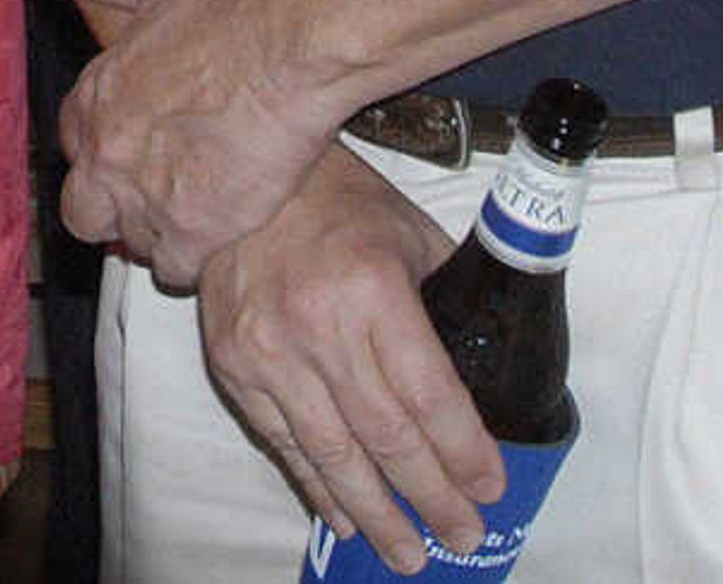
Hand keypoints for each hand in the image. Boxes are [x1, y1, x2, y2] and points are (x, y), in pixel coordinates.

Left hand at [53, 0, 343, 285]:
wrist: (284, 46)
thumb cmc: (230, 11)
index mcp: (94, 98)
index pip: (76, 145)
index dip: (106, 152)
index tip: (135, 153)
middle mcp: (106, 153)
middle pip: (83, 210)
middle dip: (113, 209)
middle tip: (159, 199)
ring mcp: (144, 197)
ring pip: (132, 243)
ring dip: (161, 235)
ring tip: (200, 214)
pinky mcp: (192, 231)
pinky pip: (176, 269)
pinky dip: (196, 259)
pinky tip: (223, 234)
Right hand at [191, 151, 494, 576]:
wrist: (235, 176)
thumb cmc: (337, 200)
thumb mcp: (409, 233)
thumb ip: (448, 298)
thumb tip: (492, 367)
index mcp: (372, 289)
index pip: (428, 394)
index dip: (463, 451)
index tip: (490, 488)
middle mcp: (317, 326)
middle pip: (386, 436)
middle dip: (432, 496)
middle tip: (464, 536)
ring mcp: (267, 350)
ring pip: (332, 453)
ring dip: (376, 512)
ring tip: (409, 552)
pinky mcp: (230, 362)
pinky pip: (281, 440)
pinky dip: (316, 484)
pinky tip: (345, 515)